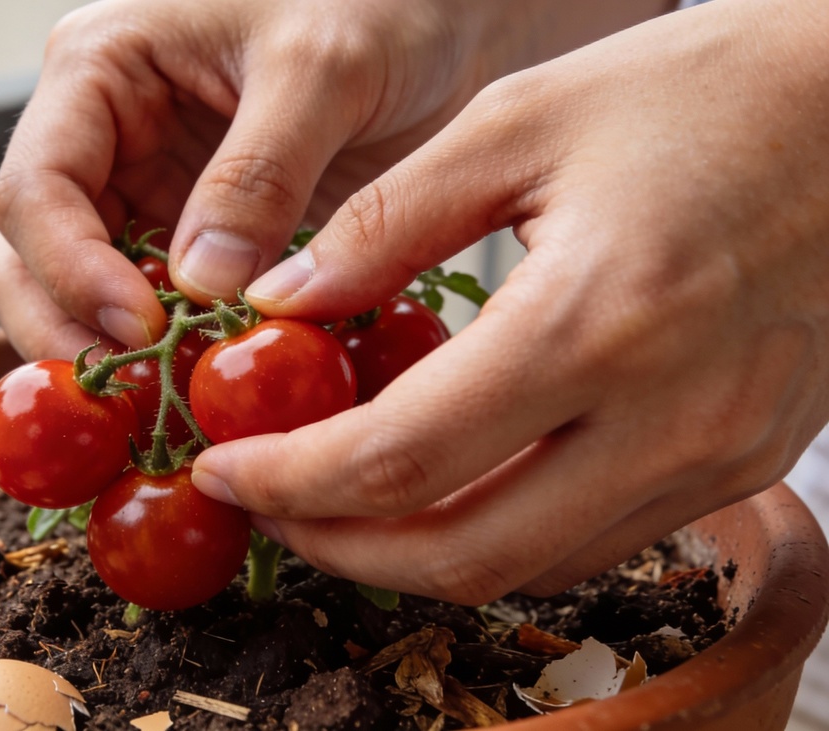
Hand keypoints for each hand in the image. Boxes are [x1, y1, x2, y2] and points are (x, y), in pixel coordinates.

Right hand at [0, 0, 668, 360]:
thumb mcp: (321, 69)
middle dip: (69, 333)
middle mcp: (100, 136)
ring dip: (111, 357)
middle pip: (28, 257)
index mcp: (100, 69)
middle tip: (137, 398)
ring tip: (170, 404)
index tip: (141, 332)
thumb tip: (201, 287)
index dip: (71, 273)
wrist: (440, 21)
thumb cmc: (378, 4)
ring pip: (75, 296)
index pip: (34, 190)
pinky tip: (210, 383)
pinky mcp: (187, 237)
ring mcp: (138, 190)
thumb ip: (259, 173)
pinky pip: (150, 308)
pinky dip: (168, 354)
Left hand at [192, 0, 828, 603]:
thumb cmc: (698, 93)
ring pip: (531, 567)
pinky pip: (594, 540)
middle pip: (464, 557)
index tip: (225, 471)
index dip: (292, 483)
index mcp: (597, 319)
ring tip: (339, 496)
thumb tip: (279, 305)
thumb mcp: (517, 122)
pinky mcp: (743, 462)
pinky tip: (447, 476)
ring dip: (415, 552)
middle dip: (339, 549)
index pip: (402, 459)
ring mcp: (719, 454)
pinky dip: (498, 527)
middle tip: (269, 505)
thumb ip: (383, 225)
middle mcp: (669, 415)